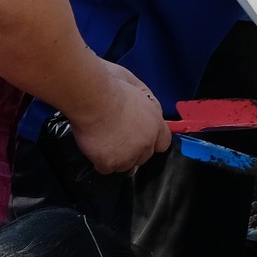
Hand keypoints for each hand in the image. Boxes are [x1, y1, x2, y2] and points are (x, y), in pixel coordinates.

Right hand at [68, 61, 171, 175]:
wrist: (93, 98)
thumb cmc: (112, 87)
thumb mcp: (139, 88)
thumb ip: (147, 103)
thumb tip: (149, 109)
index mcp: (155, 124)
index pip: (163, 143)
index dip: (151, 142)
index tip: (141, 139)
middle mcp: (145, 143)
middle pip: (143, 157)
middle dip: (133, 151)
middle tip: (117, 139)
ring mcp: (128, 156)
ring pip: (125, 166)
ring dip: (117, 158)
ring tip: (105, 143)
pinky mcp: (110, 163)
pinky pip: (106, 169)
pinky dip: (100, 162)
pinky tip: (96, 150)